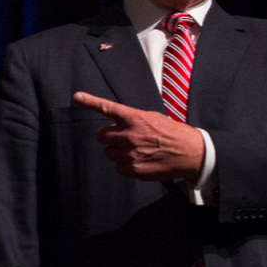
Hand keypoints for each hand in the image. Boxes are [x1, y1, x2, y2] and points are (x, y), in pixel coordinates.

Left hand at [73, 91, 203, 182]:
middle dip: (108, 136)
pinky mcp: (133, 169)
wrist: (189, 153)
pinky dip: (125, 165)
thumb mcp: (152, 118)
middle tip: (120, 138)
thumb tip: (117, 125)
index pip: (108, 108)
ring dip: (117, 151)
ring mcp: (130, 153)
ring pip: (109, 153)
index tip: (77, 96)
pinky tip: (139, 161)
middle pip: (101, 136)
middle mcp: (129, 135)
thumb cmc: (172, 133)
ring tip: (135, 150)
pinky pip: (118, 167)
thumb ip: (132, 120)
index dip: (90, 101)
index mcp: (134, 118)